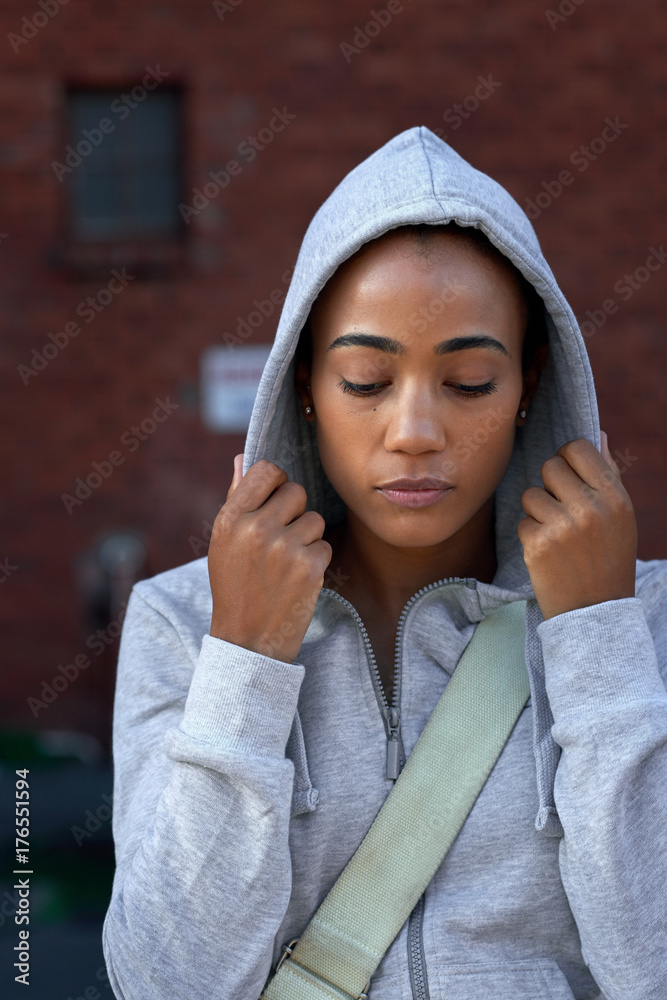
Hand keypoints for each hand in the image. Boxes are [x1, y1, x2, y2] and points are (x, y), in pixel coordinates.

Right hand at [208, 455, 331, 661]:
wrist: (247, 640)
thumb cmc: (235, 586)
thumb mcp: (224, 543)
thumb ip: (237, 499)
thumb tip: (243, 458)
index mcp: (230, 518)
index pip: (266, 471)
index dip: (276, 483)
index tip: (275, 500)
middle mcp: (256, 528)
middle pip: (297, 492)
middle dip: (294, 511)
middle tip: (280, 539)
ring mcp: (284, 548)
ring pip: (314, 519)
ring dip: (306, 538)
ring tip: (286, 562)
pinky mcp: (309, 567)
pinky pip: (324, 544)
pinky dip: (315, 560)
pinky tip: (296, 578)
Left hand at [518, 431, 636, 619]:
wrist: (597, 610)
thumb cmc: (609, 556)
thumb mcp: (621, 515)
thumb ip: (608, 474)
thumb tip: (599, 434)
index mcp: (614, 496)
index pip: (577, 448)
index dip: (568, 460)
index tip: (569, 478)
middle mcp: (590, 508)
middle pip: (549, 467)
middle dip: (550, 485)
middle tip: (562, 510)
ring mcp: (563, 526)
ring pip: (530, 494)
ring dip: (537, 512)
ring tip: (557, 533)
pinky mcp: (538, 545)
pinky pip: (522, 522)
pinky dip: (531, 536)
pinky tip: (549, 552)